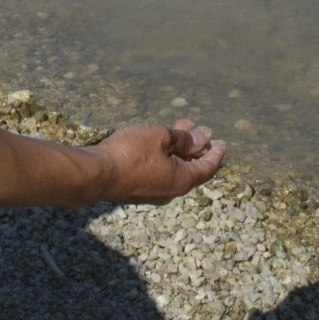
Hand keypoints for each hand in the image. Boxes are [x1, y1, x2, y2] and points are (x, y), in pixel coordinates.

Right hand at [90, 119, 225, 204]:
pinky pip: (161, 171)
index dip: (216, 153)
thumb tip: (202, 139)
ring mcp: (154, 192)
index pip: (208, 168)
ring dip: (180, 148)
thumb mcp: (160, 137)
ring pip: (174, 168)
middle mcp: (171, 190)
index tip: (221, 142)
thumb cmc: (130, 153)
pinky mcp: (139, 189)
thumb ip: (183, 138)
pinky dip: (166, 155)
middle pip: (192, 168)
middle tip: (201, 130)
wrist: (97, 174)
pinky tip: (160, 142)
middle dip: (197, 147)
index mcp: (182, 180)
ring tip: (180, 127)